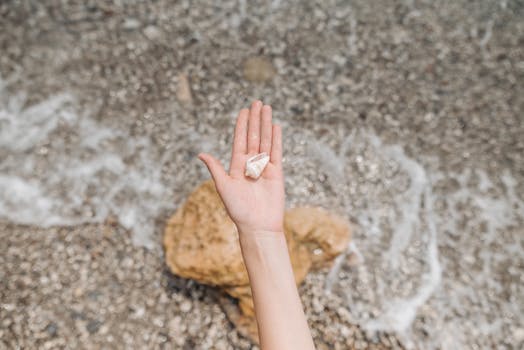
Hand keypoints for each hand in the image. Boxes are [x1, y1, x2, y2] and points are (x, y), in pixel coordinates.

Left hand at [198, 100, 284, 233]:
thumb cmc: (238, 210)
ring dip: (265, 124)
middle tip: (257, 102)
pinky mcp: (276, 173)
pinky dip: (276, 139)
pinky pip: (276, 152)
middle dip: (255, 119)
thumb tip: (200, 154)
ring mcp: (264, 168)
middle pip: (254, 136)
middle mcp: (251, 164)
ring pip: (265, 141)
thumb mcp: (224, 187)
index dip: (241, 125)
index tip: (243, 110)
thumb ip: (215, 168)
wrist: (258, 226)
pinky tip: (275, 126)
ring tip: (266, 108)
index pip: (240, 140)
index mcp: (237, 166)